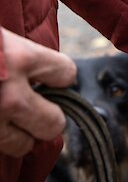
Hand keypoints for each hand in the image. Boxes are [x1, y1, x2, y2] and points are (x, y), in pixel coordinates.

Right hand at [0, 28, 76, 156]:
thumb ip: (22, 52)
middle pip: (53, 124)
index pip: (67, 74)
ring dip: (22, 134)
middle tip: (36, 104)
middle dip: (49, 115)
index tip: (49, 74)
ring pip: (24, 145)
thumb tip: (49, 71)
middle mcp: (8, 94)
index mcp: (18, 58)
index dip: (60, 75)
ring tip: (10, 117)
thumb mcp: (0, 37)